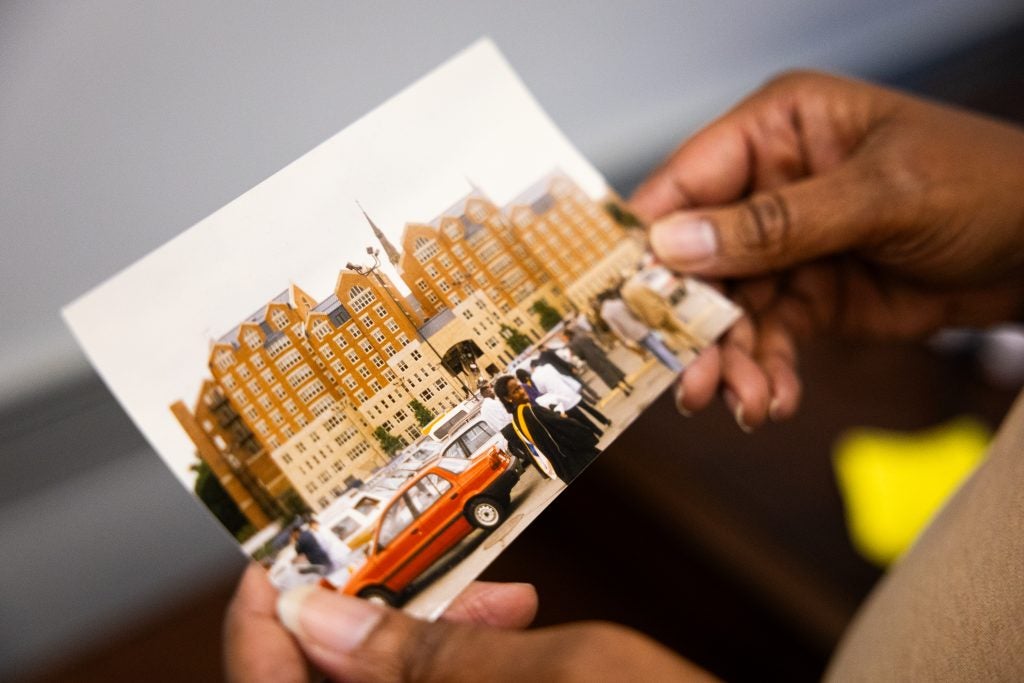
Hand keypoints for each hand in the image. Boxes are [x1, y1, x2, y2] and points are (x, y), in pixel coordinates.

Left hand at [224, 564, 712, 681]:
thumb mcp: (570, 675)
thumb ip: (434, 657)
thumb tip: (318, 620)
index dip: (263, 625)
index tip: (284, 554)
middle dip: (362, 614)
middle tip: (406, 546)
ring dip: (423, 633)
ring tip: (496, 581)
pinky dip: (461, 661)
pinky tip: (515, 618)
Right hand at [631, 71, 1023, 429]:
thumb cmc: (985, 185)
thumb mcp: (881, 196)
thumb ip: (775, 223)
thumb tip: (674, 243)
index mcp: (779, 130)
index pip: (688, 180)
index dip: (649, 238)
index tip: (617, 297)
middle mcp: (768, 185)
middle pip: (699, 258)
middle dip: (694, 322)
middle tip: (690, 380)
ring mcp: (787, 245)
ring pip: (729, 309)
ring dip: (731, 360)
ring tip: (745, 403)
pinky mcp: (810, 296)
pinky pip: (769, 338)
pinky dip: (768, 372)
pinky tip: (776, 401)